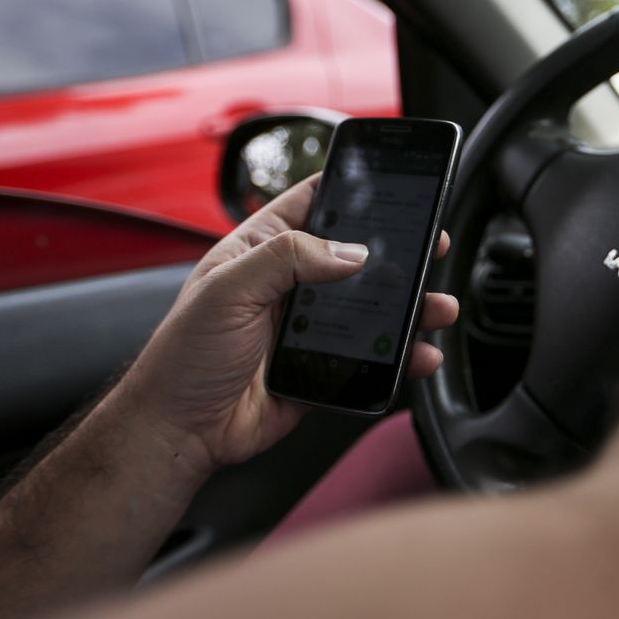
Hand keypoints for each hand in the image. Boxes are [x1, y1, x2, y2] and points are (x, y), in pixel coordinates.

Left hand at [114, 174, 458, 472]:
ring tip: (437, 306)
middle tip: (431, 246)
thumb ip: (287, 258)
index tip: (393, 187)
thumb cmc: (184, 356)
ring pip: (372, 308)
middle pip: (355, 257)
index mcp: (261, 250)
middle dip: (398, 252)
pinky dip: (401, 355)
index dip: (352, 191)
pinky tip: (419, 353)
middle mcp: (289, 284)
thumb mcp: (228, 289)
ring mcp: (308, 328)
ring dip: (410, 306)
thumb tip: (349, 251)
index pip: (312, 204)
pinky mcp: (324, 368)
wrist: (180, 430)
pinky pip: (372, 356)